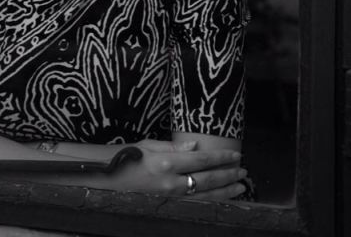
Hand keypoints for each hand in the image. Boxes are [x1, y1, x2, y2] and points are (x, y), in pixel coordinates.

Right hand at [110, 139, 246, 198]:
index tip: (236, 156)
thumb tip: (196, 146)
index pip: (201, 160)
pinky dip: (211, 202)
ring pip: (205, 197)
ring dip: (225, 192)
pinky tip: (221, 199)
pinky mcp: (168, 206)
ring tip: (240, 187)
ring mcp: (170, 198)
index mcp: (166, 163)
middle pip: (207, 180)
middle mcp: (171, 182)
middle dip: (228, 176)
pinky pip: (195, 205)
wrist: (107, 180)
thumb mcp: (148, 145)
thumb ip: (174, 147)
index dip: (221, 158)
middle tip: (243, 172)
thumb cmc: (127, 158)